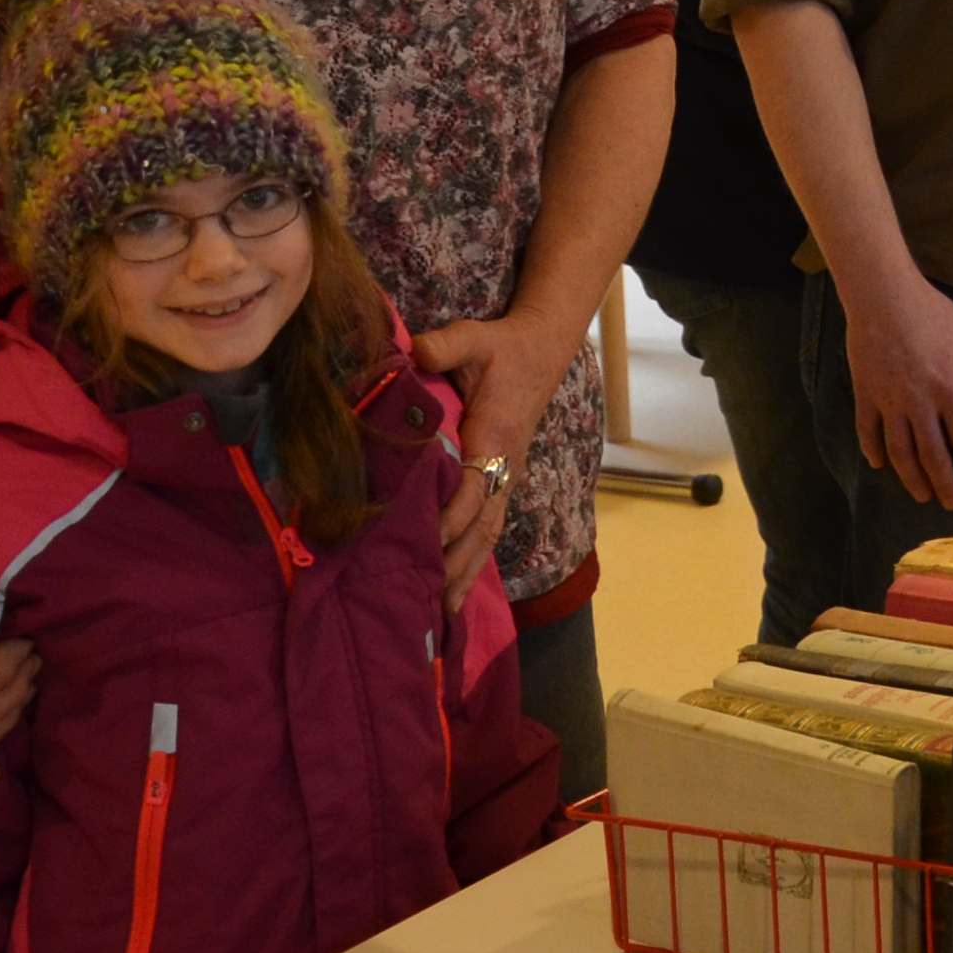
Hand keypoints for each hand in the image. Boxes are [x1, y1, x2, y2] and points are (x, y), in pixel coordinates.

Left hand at [412, 307, 577, 587]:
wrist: (542, 349)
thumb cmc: (503, 347)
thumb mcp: (473, 337)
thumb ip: (443, 345)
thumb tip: (410, 353)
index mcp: (494, 437)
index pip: (473, 488)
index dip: (449, 518)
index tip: (424, 544)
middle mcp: (504, 466)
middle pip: (482, 527)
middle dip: (456, 566)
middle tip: (427, 602)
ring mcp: (506, 477)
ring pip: (487, 535)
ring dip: (466, 574)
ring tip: (441, 614)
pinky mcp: (501, 481)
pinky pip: (487, 529)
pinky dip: (471, 562)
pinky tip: (453, 590)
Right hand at [842, 266, 952, 507]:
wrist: (884, 296)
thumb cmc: (934, 313)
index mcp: (950, 389)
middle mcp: (919, 403)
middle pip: (931, 454)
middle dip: (943, 483)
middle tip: (951, 503)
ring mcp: (889, 401)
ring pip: (900, 450)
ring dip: (911, 477)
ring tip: (921, 494)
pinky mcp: (865, 394)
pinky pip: (867, 430)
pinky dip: (873, 450)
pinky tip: (880, 465)